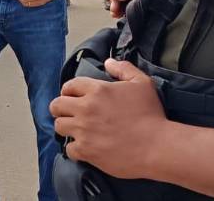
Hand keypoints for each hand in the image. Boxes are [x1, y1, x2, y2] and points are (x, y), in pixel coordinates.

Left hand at [50, 58, 168, 179]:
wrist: (157, 146)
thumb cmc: (151, 114)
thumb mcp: (142, 83)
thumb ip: (124, 69)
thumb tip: (108, 62)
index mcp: (97, 89)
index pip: (69, 85)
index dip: (68, 90)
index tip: (72, 96)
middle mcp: (86, 108)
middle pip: (56, 105)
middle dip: (61, 108)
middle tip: (69, 113)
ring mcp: (84, 130)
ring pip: (59, 126)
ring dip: (66, 127)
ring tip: (76, 129)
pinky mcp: (86, 150)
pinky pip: (69, 149)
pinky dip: (75, 148)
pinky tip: (85, 146)